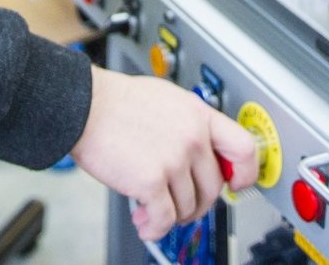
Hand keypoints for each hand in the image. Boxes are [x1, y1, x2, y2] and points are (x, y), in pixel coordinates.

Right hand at [72, 68, 258, 239]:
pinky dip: (154, 228)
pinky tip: (143, 222)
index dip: (246, 173)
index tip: (237, 184)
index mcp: (198, 114)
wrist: (82, 105)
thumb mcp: (166, 99)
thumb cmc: (115, 102)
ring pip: (189, 206)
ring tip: (149, 210)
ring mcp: (174, 159)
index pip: (244, 148)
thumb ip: (189, 124)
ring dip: (170, 216)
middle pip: (214, 187)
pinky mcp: (152, 180)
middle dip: (196, 203)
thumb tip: (202, 152)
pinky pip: (165, 219)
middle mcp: (192, 137)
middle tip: (178, 204)